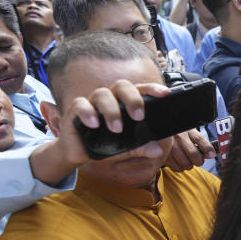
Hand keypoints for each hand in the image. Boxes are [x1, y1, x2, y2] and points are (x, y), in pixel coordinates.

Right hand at [57, 80, 172, 165]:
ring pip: (102, 94)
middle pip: (122, 86)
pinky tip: (94, 125)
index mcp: (124, 102)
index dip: (152, 89)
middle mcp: (110, 98)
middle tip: (139, 117)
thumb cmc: (104, 144)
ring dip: (112, 111)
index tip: (165, 93)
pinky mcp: (75, 110)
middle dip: (133, 99)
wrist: (78, 152)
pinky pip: (81, 105)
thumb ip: (141, 148)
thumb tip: (157, 150)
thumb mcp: (125, 148)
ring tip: (117, 129)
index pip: (139, 89)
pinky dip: (88, 113)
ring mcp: (92, 102)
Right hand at [166, 128, 214, 170]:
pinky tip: (180, 163)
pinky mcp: (164, 155)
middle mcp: (178, 137)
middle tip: (198, 161)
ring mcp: (170, 146)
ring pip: (185, 163)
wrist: (162, 131)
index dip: (207, 148)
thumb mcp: (190, 134)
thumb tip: (211, 155)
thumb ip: (201, 143)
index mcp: (187, 130)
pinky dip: (180, 168)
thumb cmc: (179, 134)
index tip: (212, 155)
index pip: (199, 139)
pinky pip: (176, 167)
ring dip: (189, 165)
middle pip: (193, 154)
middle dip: (199, 161)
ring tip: (188, 162)